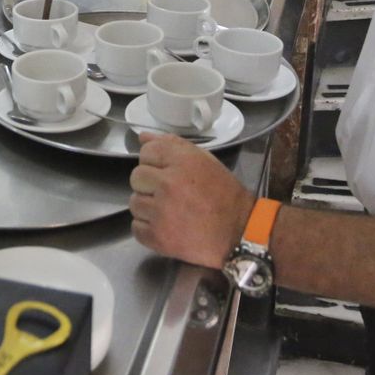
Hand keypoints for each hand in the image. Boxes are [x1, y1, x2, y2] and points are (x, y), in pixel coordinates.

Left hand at [128, 133, 254, 269]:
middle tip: (169, 193)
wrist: (239, 232)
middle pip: (136, 177)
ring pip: (134, 203)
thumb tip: (143, 138)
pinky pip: (136, 228)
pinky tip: (166, 227)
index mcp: (182, 161)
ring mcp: (161, 212)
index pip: (146, 152)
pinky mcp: (157, 237)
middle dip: (150, 184)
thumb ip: (172, 145)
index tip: (167, 172)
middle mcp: (168, 184)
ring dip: (148, 207)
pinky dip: (148, 229)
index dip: (155, 162)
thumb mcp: (204, 160)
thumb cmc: (224, 194)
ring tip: (170, 211)